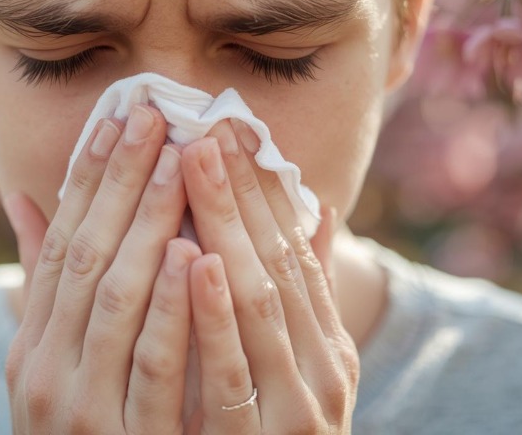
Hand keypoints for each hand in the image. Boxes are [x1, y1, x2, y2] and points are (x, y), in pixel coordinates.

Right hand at [4, 105, 202, 433]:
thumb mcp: (56, 366)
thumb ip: (52, 291)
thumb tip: (26, 202)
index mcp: (32, 345)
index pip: (61, 242)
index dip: (89, 178)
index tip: (118, 117)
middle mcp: (42, 369)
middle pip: (86, 255)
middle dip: (122, 181)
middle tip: (154, 114)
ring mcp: (77, 407)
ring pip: (114, 298)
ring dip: (146, 224)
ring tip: (177, 160)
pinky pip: (151, 365)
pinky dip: (171, 307)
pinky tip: (193, 253)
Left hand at [176, 118, 358, 433]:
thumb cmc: (275, 434)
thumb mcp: (299, 365)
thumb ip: (302, 294)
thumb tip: (315, 212)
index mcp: (326, 342)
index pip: (292, 247)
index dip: (260, 184)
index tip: (229, 125)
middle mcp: (323, 367)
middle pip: (276, 259)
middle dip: (238, 187)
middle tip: (205, 119)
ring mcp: (299, 406)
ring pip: (260, 302)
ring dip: (227, 225)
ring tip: (195, 159)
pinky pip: (234, 374)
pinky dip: (215, 314)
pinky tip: (195, 260)